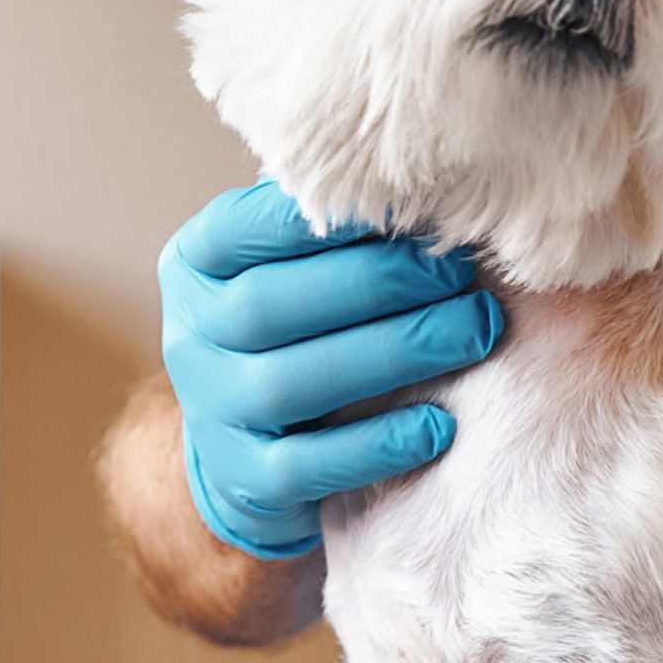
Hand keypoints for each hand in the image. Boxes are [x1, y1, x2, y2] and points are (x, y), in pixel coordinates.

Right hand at [160, 181, 502, 556]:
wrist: (249, 451)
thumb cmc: (297, 332)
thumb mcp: (290, 268)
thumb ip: (330, 228)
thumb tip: (428, 183)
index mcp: (197, 262)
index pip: (248, 226)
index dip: (328, 219)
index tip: (413, 207)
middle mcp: (190, 334)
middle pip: (269, 304)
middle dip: (375, 284)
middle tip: (458, 275)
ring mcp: (209, 412)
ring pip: (289, 383)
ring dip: (392, 354)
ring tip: (473, 334)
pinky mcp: (242, 479)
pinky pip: (304, 466)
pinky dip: (374, 445)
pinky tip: (438, 426)